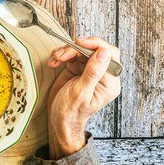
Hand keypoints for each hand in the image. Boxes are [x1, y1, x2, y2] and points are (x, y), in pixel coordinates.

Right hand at [47, 37, 120, 158]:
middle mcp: (101, 75)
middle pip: (94, 49)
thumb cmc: (71, 113)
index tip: (80, 43)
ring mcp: (89, 70)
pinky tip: (54, 62)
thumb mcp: (81, 92)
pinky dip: (61, 55)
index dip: (96, 45)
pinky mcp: (78, 68)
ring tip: (56, 59)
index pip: (109, 54)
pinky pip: (71, 54)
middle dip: (77, 48)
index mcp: (109, 82)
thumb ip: (93, 72)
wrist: (59, 121)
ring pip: (81, 50)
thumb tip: (104, 52)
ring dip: (66, 51)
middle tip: (64, 54)